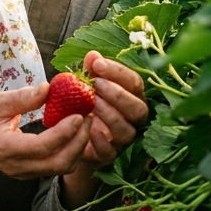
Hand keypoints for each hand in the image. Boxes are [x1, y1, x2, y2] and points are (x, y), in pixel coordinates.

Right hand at [0, 83, 91, 181]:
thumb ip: (22, 97)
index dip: (64, 132)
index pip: (42, 146)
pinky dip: (71, 150)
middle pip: (59, 163)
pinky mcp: (31, 172)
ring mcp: (24, 173)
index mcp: (4, 149)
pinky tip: (75, 131)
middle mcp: (16, 167)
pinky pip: (57, 166)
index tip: (79, 114)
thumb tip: (49, 88)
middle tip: (88, 116)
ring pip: (62, 168)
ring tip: (85, 122)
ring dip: (78, 147)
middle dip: (79, 141)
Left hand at [61, 51, 148, 205]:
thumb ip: (91, 72)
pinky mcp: (109, 156)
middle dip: (119, 95)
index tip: (97, 64)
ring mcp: (123, 139)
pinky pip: (110, 152)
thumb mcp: (84, 87)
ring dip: (110, 116)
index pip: (135, 83)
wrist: (71, 139)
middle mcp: (132, 120)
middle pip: (139, 108)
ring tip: (91, 103)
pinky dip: (101, 141)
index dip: (118, 72)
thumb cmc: (83, 106)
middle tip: (97, 84)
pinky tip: (89, 129)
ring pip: (128, 131)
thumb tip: (92, 54)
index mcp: (131, 98)